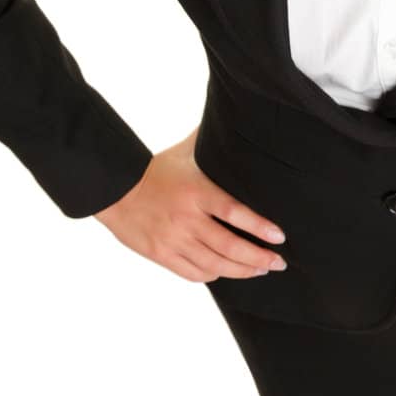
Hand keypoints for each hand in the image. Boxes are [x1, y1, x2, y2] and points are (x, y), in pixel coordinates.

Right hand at [93, 129, 288, 283]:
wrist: (115, 189)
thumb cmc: (155, 169)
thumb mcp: (184, 152)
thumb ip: (209, 140)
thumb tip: (232, 120)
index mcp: (196, 192)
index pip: (235, 213)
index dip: (259, 227)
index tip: (279, 236)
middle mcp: (187, 219)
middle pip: (230, 246)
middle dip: (259, 257)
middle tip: (278, 262)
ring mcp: (174, 240)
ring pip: (216, 265)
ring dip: (242, 271)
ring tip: (260, 270)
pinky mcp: (161, 255)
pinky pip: (194, 273)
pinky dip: (214, 275)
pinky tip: (226, 271)